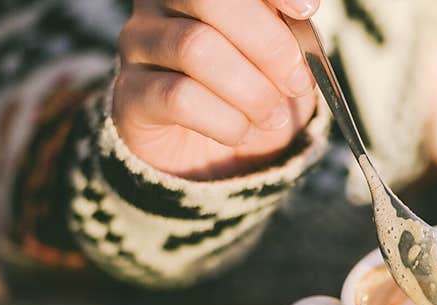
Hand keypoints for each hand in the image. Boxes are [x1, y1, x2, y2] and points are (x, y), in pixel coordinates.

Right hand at [114, 0, 319, 180]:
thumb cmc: (247, 96)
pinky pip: (179, 97)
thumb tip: (304, 16)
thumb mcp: (278, 63)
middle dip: (267, 43)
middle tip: (297, 82)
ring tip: (272, 117)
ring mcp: (139, 44)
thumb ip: (289, 34)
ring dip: (250, 90)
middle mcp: (159, 2)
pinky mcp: (130, 94)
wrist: (208, 157)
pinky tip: (241, 132)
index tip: (306, 11)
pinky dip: (225, 121)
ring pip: (196, 47)